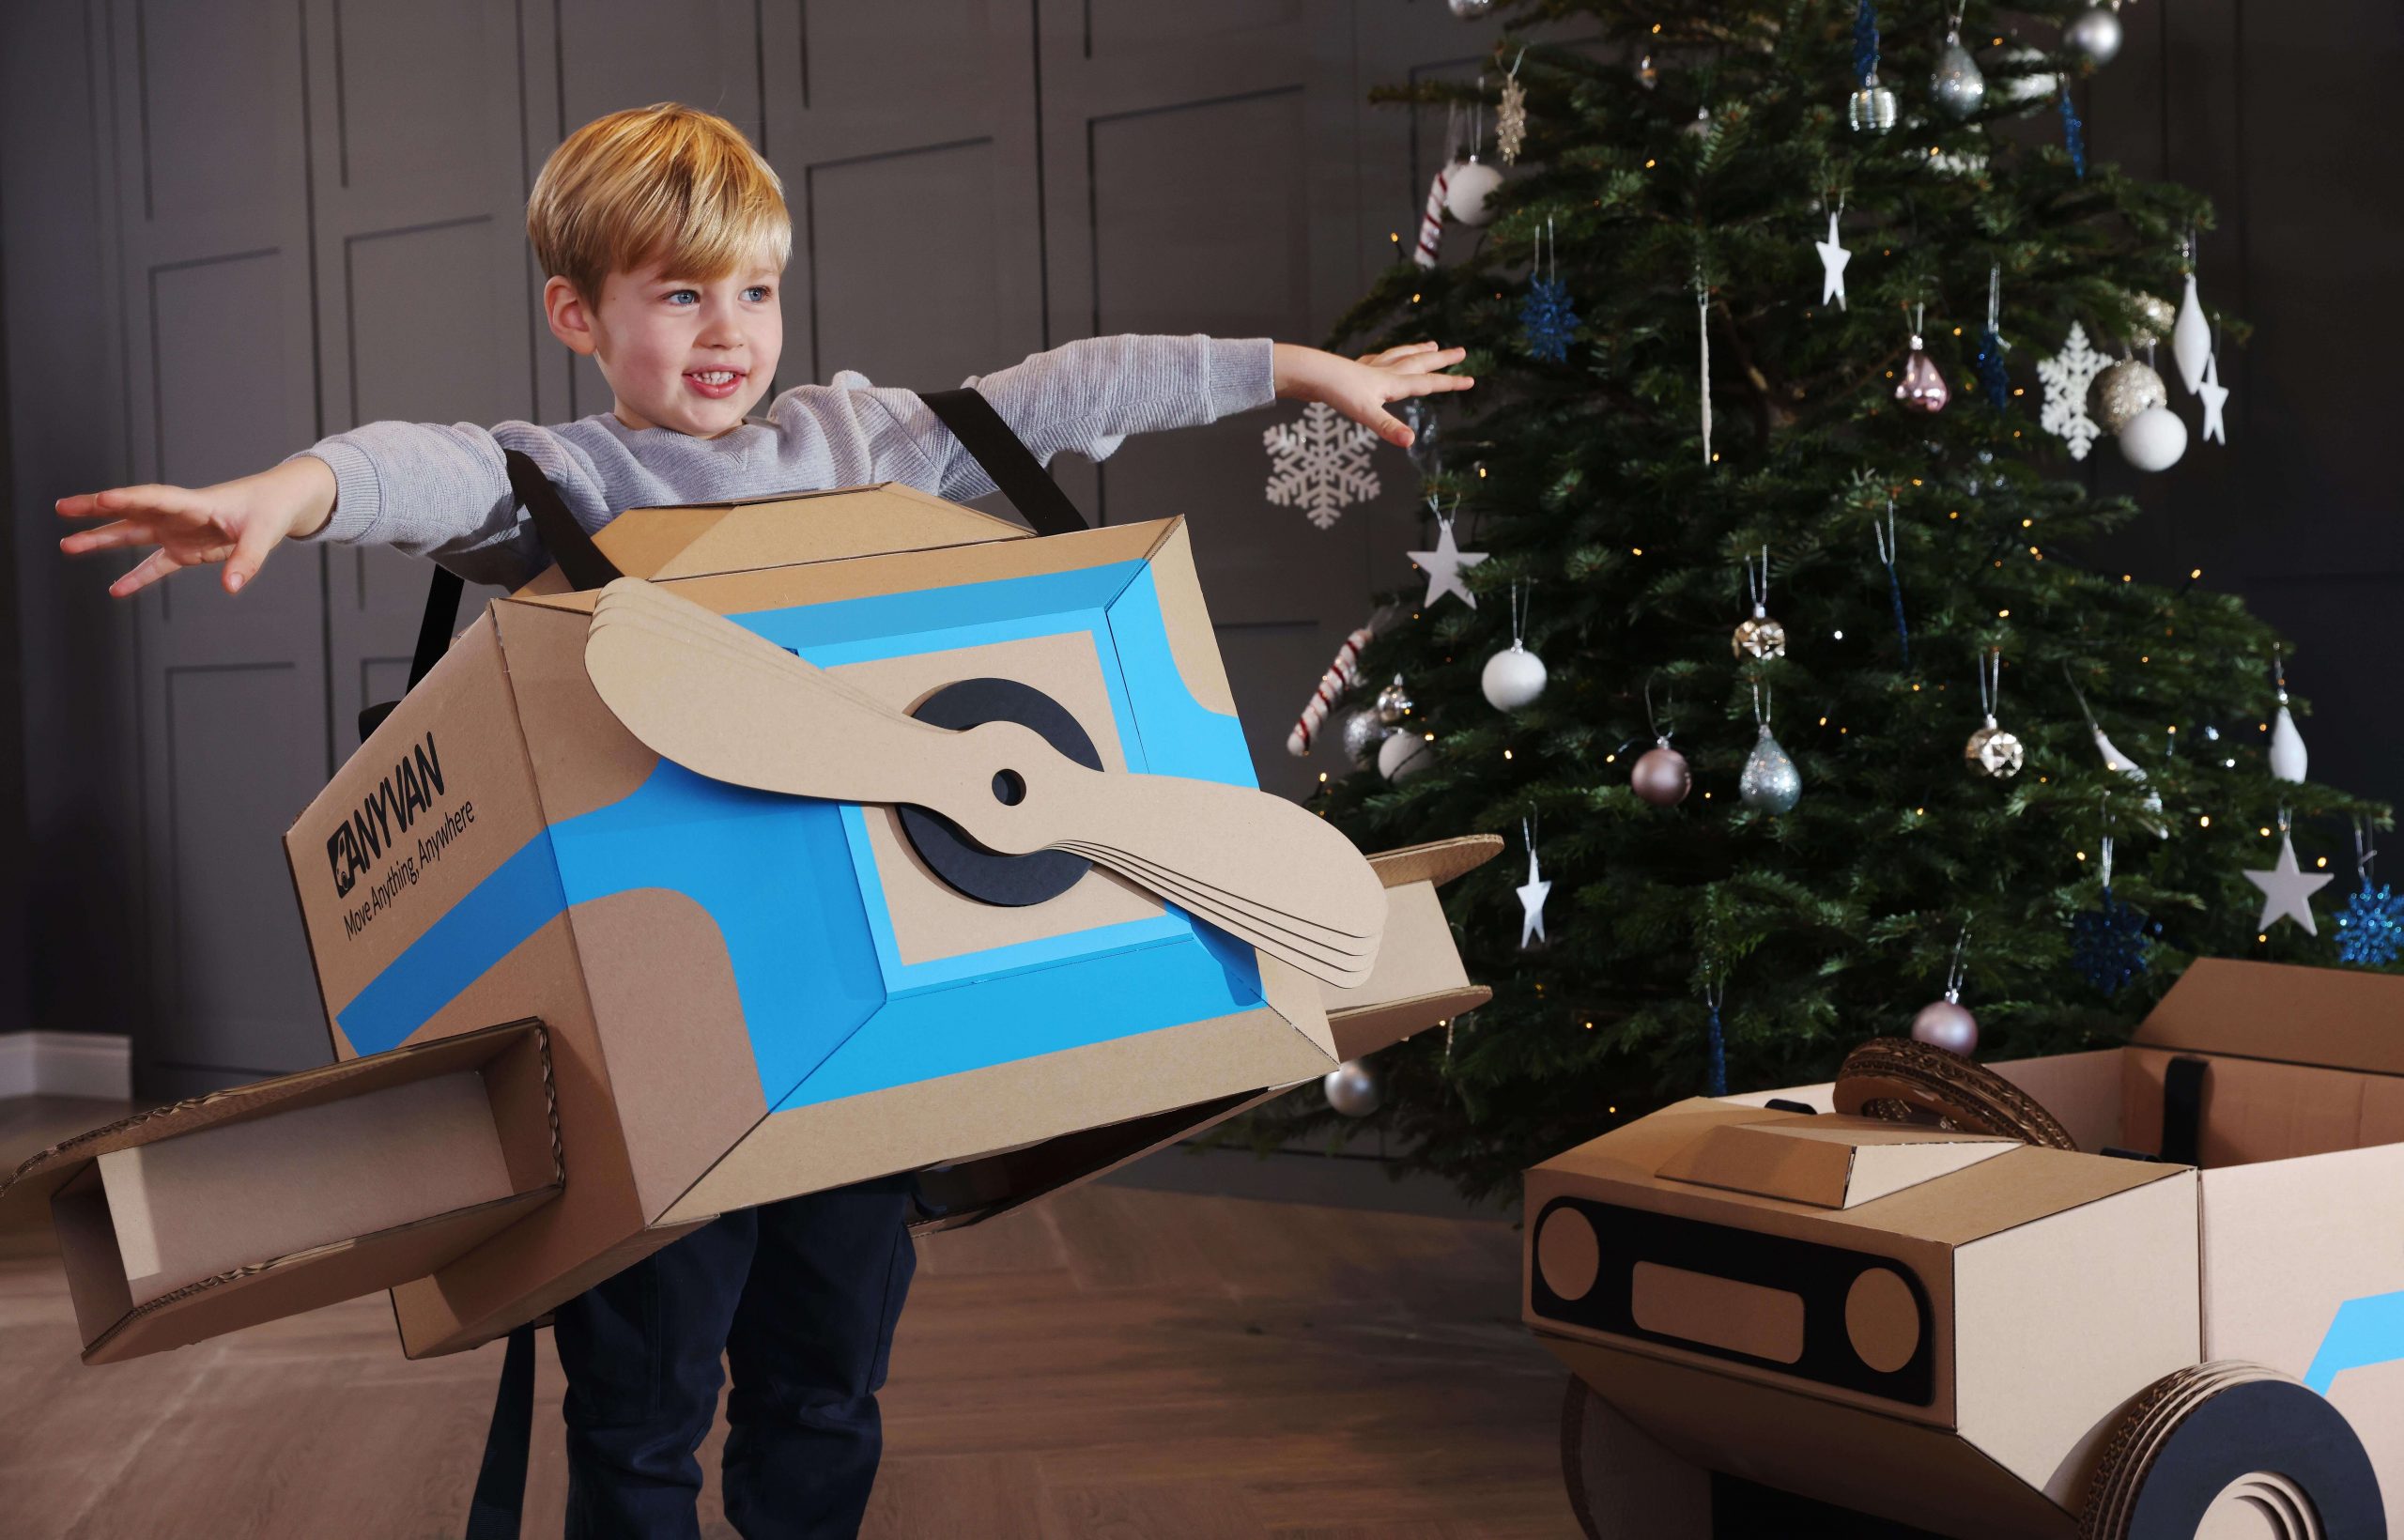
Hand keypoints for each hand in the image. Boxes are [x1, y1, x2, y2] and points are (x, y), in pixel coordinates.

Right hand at [55, 456, 337, 596]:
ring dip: (101, 540)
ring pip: (133, 535)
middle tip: (62, 508)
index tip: (102, 499)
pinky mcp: (185, 549)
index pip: (156, 499)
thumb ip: (247, 560)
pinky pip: (155, 565)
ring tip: (67, 544)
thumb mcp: (263, 534)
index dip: (130, 498)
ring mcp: (178, 532)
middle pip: (131, 511)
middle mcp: (178, 516)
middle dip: (97, 509)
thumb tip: (231, 586)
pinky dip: (136, 577)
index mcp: (195, 503)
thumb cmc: (268, 511)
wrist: (277, 504)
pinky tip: (115, 589)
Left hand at [1273, 340, 1473, 447]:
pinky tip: (1382, 358)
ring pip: (1400, 355)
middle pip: (1419, 362)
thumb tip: (1410, 441)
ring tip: (1431, 344)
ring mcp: (1369, 368)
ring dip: (1417, 351)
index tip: (1471, 380)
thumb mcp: (1365, 414)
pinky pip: (1378, 359)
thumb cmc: (1337, 392)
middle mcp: (1384, 372)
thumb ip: (1388, 428)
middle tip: (1460, 351)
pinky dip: (1387, 356)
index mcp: (1392, 383)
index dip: (1450, 383)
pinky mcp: (1354, 369)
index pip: (1427, 383)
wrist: (1310, 373)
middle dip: (1441, 359)